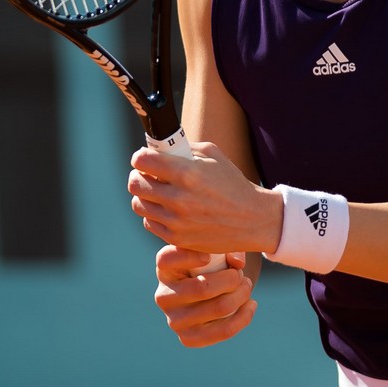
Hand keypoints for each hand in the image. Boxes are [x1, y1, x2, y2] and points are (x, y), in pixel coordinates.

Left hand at [127, 141, 281, 254]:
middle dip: (138, 175)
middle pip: (135, 184)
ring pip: (138, 204)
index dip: (141, 157)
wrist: (252, 220)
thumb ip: (184, 148)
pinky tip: (167, 208)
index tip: (144, 158)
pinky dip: (154, 214)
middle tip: (146, 174)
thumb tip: (160, 147)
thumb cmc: (232, 183)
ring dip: (144, 195)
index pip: (143, 161)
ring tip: (156, 192)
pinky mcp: (177, 239)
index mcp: (187, 173)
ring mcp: (176, 222)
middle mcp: (179, 199)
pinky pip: (149, 222)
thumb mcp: (213, 155)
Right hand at [153, 245, 256, 346]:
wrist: (208, 293)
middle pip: (203, 288)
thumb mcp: (216, 251)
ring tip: (247, 285)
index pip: (167, 259)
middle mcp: (163, 296)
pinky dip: (244, 316)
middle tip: (241, 273)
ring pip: (219, 308)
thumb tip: (237, 263)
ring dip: (241, 295)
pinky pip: (224, 330)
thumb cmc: (211, 264)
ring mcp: (175, 321)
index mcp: (164, 269)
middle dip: (232, 279)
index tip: (209, 256)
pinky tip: (251, 304)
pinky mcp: (188, 338)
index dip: (189, 257)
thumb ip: (229, 248)